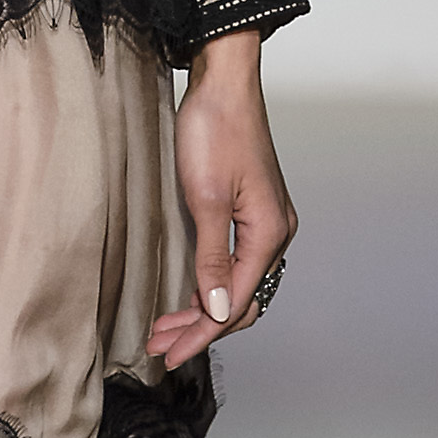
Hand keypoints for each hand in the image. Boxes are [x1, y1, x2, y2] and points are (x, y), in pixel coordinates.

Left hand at [146, 34, 297, 370]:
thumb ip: (211, 259)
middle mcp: (275, 232)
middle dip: (202, 328)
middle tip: (161, 347)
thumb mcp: (204, 199)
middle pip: (242, 300)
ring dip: (206, 310)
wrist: (223, 83)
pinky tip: (190, 296)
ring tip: (167, 328)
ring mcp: (266, 222)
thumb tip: (217, 312)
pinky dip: (213, 286)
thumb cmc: (214, 130)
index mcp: (269, 233)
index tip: (171, 354)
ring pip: (239, 284)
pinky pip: (237, 263)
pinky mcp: (252, 212)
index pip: (234, 302)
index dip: (202, 334)